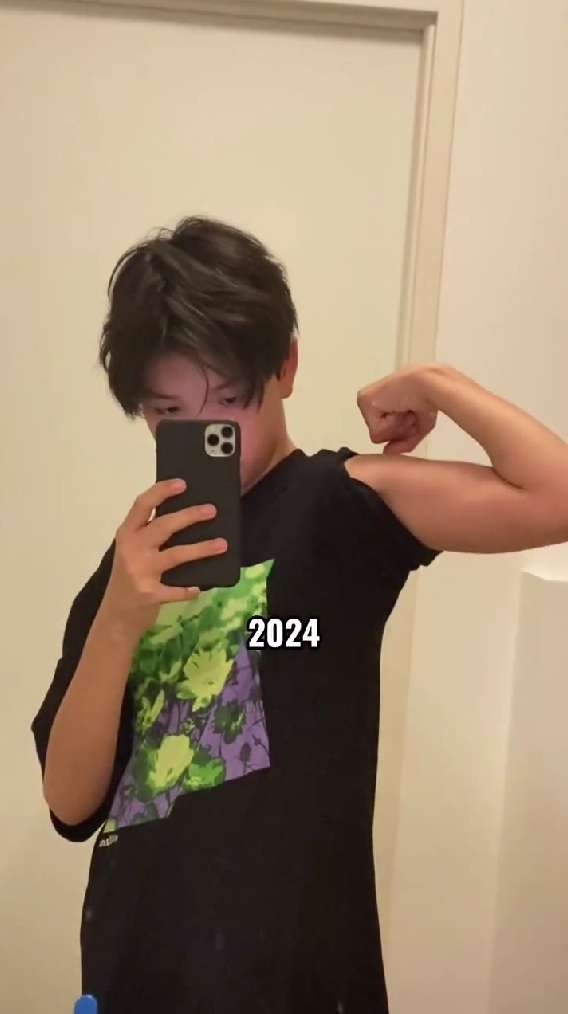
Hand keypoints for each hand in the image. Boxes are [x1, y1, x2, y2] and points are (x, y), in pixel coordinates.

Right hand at [100, 479, 226, 636]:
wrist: (115, 617)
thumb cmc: (129, 578)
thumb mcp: (132, 551)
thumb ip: (149, 535)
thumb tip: (187, 515)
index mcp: (127, 534)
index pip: (142, 505)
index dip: (161, 491)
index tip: (182, 483)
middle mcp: (131, 549)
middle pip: (163, 526)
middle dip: (189, 516)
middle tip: (212, 510)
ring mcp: (140, 572)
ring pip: (176, 555)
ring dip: (201, 549)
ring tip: (221, 544)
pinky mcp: (150, 594)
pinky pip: (177, 589)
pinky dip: (189, 589)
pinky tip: (198, 588)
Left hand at [357, 365, 438, 453]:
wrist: (428, 385)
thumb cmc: (427, 400)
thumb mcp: (417, 426)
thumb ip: (403, 442)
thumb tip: (387, 453)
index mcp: (382, 404)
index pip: (386, 432)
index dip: (402, 429)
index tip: (411, 413)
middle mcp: (371, 402)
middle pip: (381, 435)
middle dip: (398, 429)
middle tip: (408, 411)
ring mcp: (365, 402)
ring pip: (377, 435)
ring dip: (395, 426)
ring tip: (404, 408)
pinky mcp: (364, 402)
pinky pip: (376, 431)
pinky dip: (390, 423)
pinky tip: (396, 408)